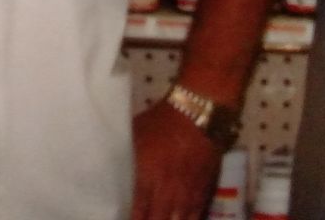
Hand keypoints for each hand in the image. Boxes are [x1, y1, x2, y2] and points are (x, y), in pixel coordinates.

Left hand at [130, 99, 222, 219]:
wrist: (198, 114)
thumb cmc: (163, 120)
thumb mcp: (136, 133)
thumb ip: (130, 152)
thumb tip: (119, 158)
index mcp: (148, 176)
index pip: (139, 210)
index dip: (134, 219)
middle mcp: (168, 189)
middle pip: (158, 219)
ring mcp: (188, 191)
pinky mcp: (204, 188)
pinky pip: (196, 213)